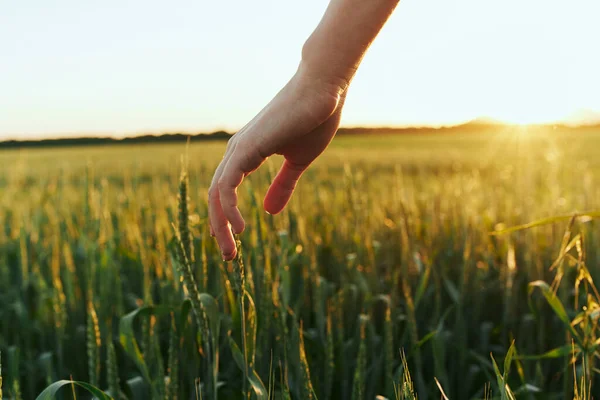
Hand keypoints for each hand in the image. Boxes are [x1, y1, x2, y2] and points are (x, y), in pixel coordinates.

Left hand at [208, 65, 346, 259]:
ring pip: (216, 195)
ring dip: (221, 226)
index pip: (225, 192)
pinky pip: (227, 185)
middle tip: (228, 257)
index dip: (226, 218)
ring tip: (231, 251)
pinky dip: (229, 209)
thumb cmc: (313, 120)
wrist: (323, 90)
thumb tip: (269, 213)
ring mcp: (239, 149)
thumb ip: (282, 185)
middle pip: (215, 197)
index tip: (234, 242)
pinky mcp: (247, 148)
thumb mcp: (298, 162)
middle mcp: (237, 152)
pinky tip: (240, 228)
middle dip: (219, 229)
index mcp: (246, 154)